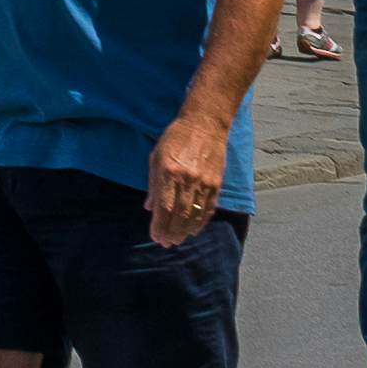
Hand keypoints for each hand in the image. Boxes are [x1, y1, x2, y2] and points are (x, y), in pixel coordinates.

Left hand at [146, 119, 228, 246]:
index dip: (159, 225)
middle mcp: (187, 179)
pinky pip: (208, 208)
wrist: (204, 124)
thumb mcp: (156, 156)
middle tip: (166, 243)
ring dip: (185, 231)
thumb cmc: (175, 138)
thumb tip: (150, 208)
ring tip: (177, 240)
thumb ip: (153, 184)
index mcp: (169, 171)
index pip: (164, 206)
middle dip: (172, 232)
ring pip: (195, 215)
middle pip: (180, 214)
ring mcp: (204, 183)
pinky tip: (194, 230)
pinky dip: (201, 222)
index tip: (155, 236)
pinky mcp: (216, 184)